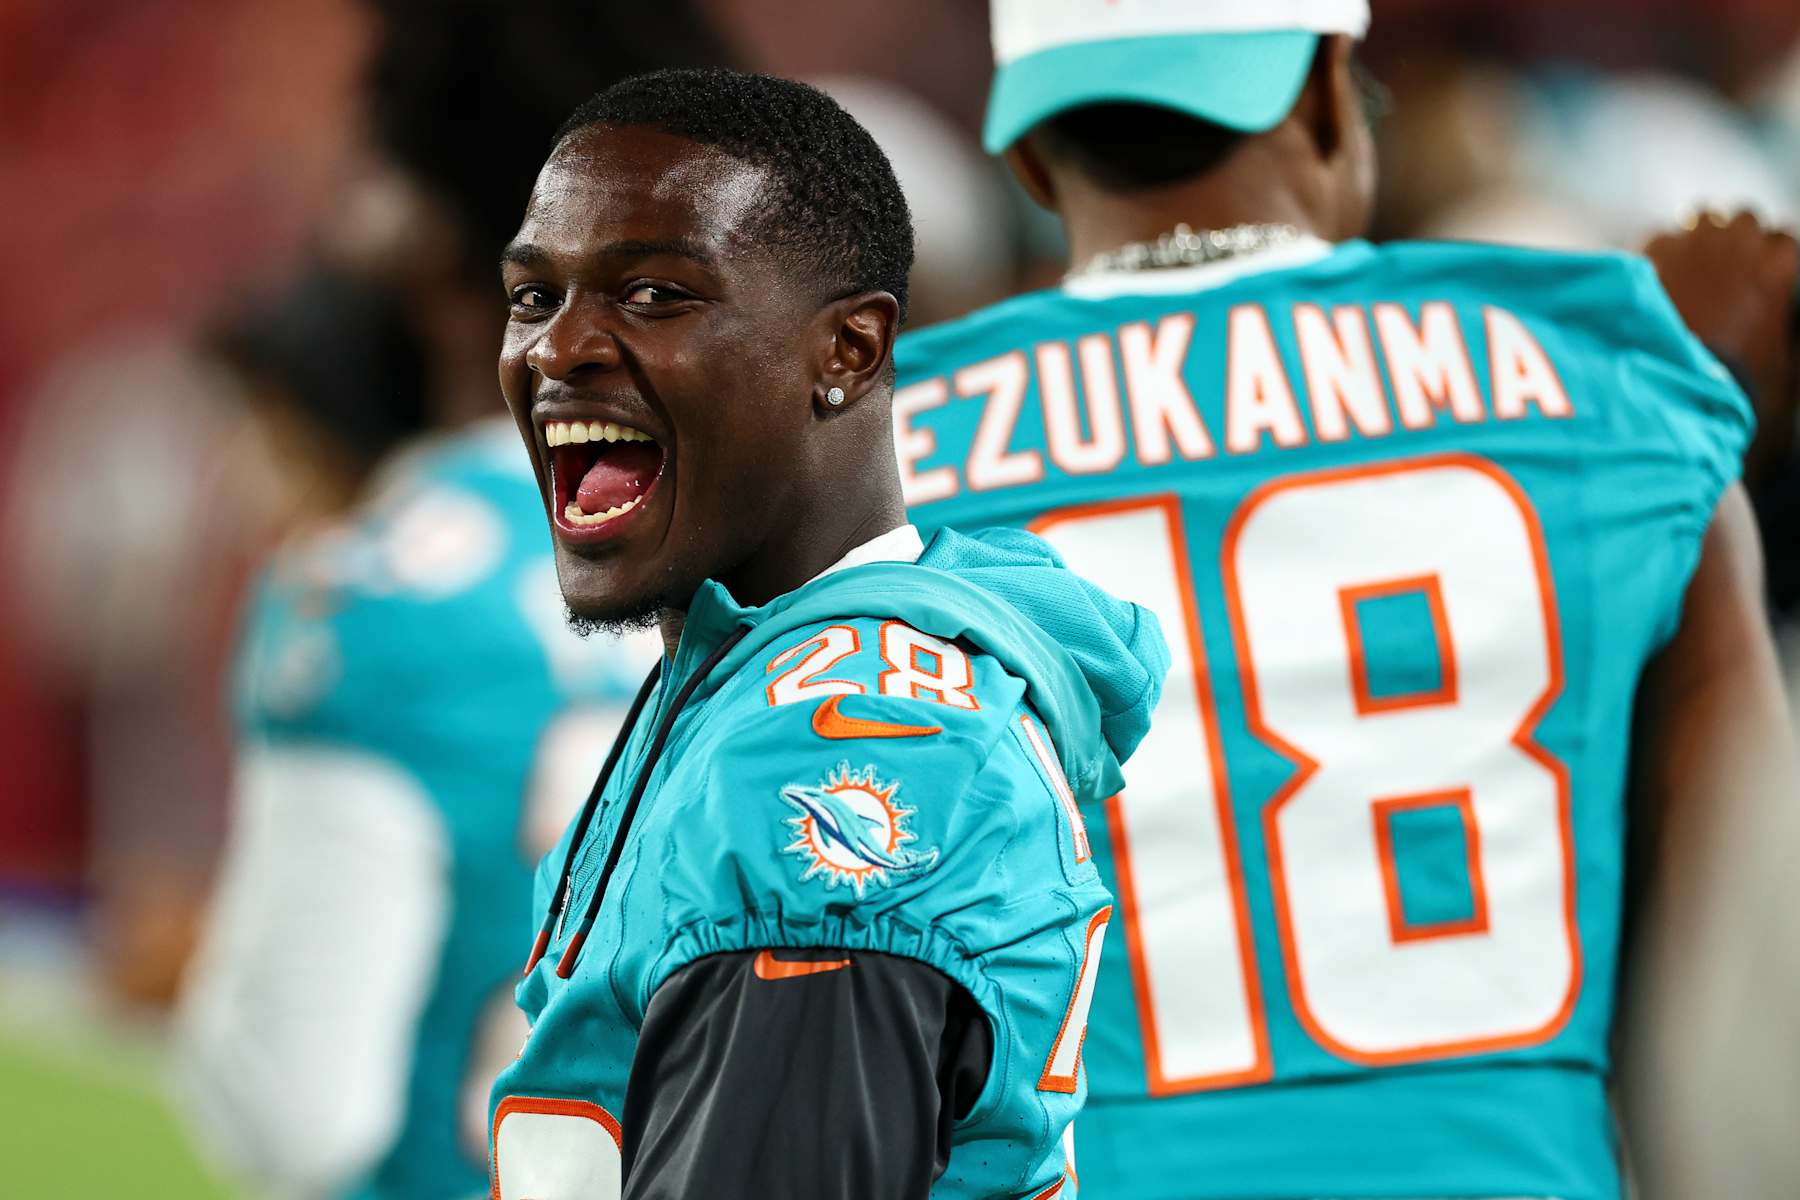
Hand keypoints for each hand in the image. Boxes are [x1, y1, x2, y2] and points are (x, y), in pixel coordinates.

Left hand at [1643, 210, 1798, 488]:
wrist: (1674, 384)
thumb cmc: (1735, 380)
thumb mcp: (1785, 364)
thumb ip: (1792, 342)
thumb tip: (1791, 341)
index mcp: (1779, 264)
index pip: (1783, 238)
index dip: (1769, 255)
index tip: (1758, 271)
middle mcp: (1740, 241)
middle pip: (1744, 219)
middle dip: (1737, 238)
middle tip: (1724, 265)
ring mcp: (1694, 241)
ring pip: (1703, 218)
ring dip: (1701, 235)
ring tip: (1691, 262)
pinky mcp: (1653, 250)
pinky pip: (1662, 236)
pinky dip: (1662, 251)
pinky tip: (1658, 274)